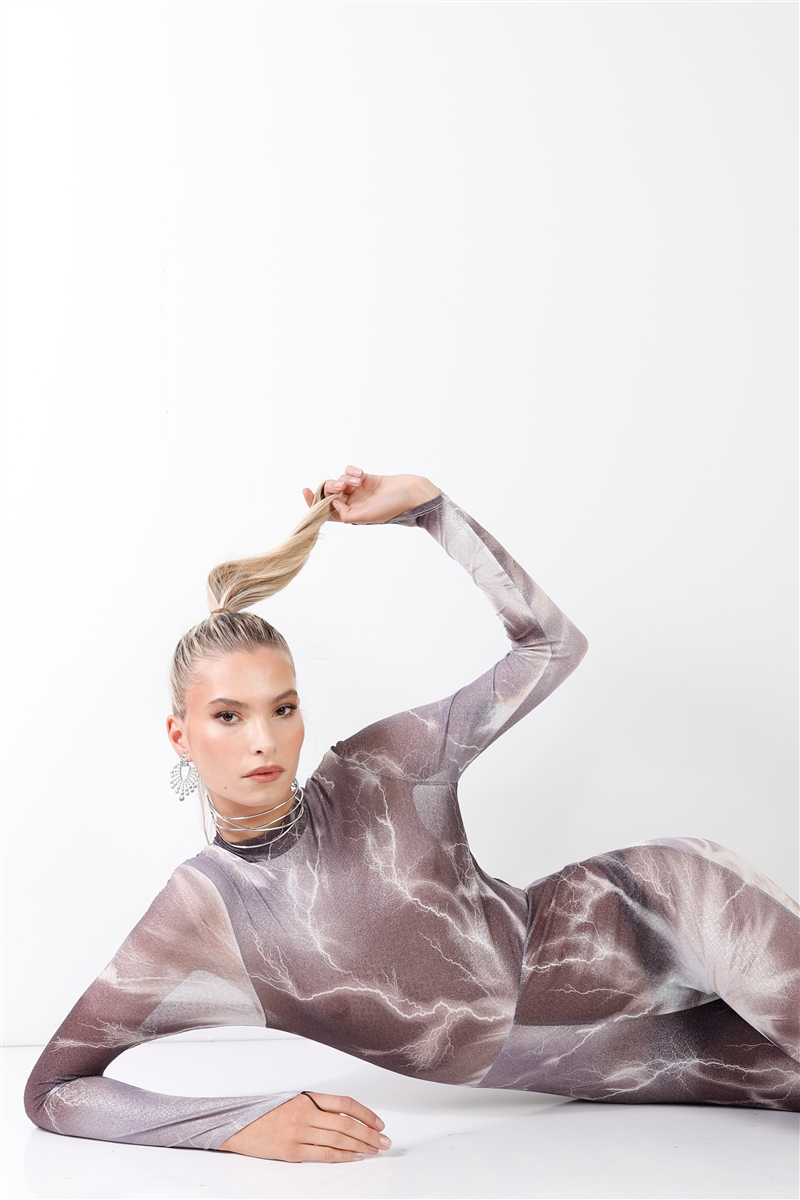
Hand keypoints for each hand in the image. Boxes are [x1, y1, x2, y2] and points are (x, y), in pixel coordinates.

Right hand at [217, 1091, 390, 1161]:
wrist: (237, 1125)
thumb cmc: (264, 1112)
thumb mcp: (291, 1100)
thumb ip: (316, 1106)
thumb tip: (344, 1118)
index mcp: (307, 1097)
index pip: (344, 1104)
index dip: (365, 1113)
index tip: (379, 1123)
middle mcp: (305, 1113)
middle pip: (346, 1124)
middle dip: (369, 1134)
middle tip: (384, 1141)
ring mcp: (299, 1133)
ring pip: (338, 1140)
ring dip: (360, 1146)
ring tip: (374, 1150)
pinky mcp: (292, 1151)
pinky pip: (324, 1154)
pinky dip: (343, 1156)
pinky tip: (354, 1157)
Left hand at [302, 466, 439, 523]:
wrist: (415, 494)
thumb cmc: (394, 507)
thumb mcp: (367, 515)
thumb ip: (346, 513)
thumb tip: (330, 503)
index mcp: (351, 516)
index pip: (326, 512)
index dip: (313, 502)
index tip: (304, 491)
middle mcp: (353, 504)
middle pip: (330, 493)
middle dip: (331, 487)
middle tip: (342, 486)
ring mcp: (360, 491)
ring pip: (340, 481)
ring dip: (344, 478)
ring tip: (358, 480)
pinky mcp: (367, 479)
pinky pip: (350, 472)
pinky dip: (352, 471)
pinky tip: (361, 473)